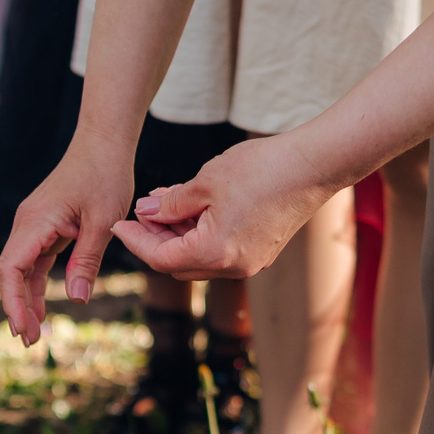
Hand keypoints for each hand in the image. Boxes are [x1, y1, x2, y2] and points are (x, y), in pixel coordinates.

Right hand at [0, 134, 135, 344]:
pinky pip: (34, 260)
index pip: (9, 268)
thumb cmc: (105, 174)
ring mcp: (34, 224)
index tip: (23, 328)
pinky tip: (42, 308)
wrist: (104, 141)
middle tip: (30, 341)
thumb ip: (87, 261)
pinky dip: (36, 284)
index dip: (12, 301)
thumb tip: (77, 300)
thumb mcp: (103, 220)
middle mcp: (27, 223)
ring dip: (25, 300)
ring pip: (21, 269)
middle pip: (10, 273)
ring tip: (34, 332)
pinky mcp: (45, 225)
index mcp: (35, 221)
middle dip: (16, 308)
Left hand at [111, 131, 348, 280]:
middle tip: (141, 212)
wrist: (315, 165)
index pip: (160, 258)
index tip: (118, 222)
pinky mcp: (260, 252)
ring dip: (178, 235)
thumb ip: (171, 203)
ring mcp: (249, 262)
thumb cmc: (261, 169)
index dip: (135, 240)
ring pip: (199, 257)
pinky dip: (200, 233)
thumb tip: (147, 212)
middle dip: (155, 239)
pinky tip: (192, 207)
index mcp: (214, 253)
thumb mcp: (206, 182)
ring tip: (164, 202)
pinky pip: (219, 250)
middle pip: (178, 263)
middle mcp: (232, 267)